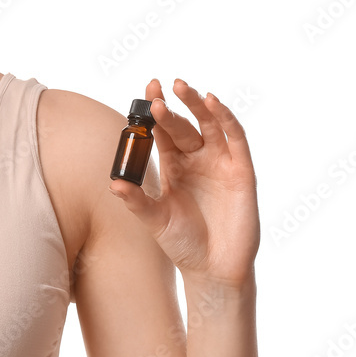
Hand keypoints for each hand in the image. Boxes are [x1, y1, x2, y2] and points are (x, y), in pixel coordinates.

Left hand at [107, 78, 259, 288]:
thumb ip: (136, 200)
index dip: (154, 112)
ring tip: (182, 88)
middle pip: (183, 124)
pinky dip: (227, 120)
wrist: (213, 269)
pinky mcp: (242, 172)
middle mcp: (196, 159)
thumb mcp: (154, 219)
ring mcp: (220, 163)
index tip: (145, 93)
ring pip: (210, 124)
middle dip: (171, 107)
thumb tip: (113, 183)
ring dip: (197, 104)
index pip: (162, 131)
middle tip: (157, 92)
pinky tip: (213, 104)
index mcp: (173, 165)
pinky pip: (236, 139)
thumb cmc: (182, 243)